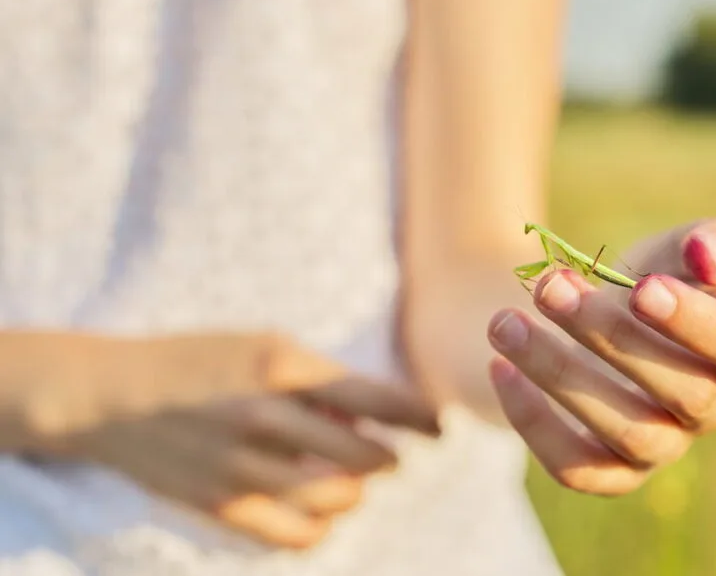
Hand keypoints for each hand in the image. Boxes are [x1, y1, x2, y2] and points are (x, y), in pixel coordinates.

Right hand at [53, 335, 439, 548]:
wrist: (109, 394)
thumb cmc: (197, 360)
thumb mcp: (263, 345)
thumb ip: (320, 378)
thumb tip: (374, 417)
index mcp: (282, 368)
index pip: (378, 398)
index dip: (419, 417)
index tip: (440, 426)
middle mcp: (266, 418)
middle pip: (365, 455)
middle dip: (388, 456)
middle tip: (388, 453)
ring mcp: (241, 467)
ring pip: (336, 498)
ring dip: (356, 490)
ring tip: (352, 478)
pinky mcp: (219, 505)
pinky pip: (294, 536)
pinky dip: (321, 526)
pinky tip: (322, 509)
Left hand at [485, 217, 715, 494]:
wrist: (605, 311)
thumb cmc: (660, 274)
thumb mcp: (687, 245)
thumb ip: (715, 240)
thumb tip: (707, 256)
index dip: (705, 327)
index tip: (643, 287)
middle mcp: (714, 408)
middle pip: (687, 393)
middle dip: (612, 337)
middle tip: (550, 286)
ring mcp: (664, 446)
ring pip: (629, 433)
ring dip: (560, 373)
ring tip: (504, 322)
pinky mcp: (612, 470)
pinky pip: (579, 469)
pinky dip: (533, 423)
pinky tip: (500, 366)